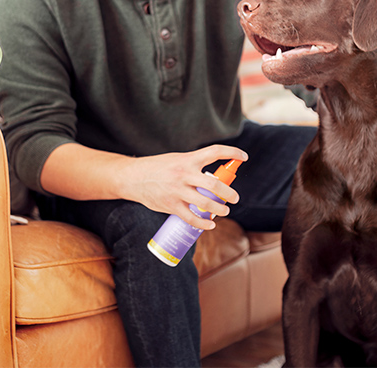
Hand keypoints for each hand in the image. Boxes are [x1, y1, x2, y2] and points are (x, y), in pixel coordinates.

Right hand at [126, 145, 247, 229]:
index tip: (244, 156)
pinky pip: (191, 217)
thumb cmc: (158, 167)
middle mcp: (184, 174)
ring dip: (219, 209)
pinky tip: (210, 224)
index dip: (232, 153)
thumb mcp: (177, 159)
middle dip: (229, 193)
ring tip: (225, 211)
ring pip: (205, 203)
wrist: (133, 177)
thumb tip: (214, 176)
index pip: (214, 152)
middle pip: (214, 184)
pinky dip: (203, 223)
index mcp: (188, 159)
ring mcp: (177, 190)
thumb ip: (193, 165)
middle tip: (234, 198)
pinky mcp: (171, 205)